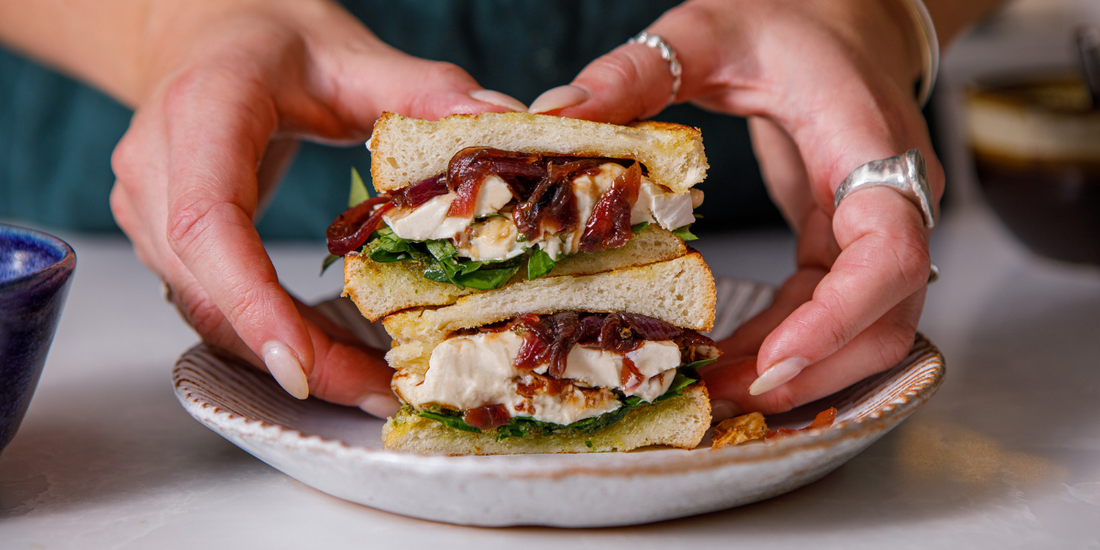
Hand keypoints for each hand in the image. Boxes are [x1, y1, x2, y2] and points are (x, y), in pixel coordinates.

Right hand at [109, 0, 524, 413]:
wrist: (208, 35)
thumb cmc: (276, 42)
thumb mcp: (356, 53)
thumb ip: (427, 90)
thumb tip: (501, 125)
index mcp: (201, 110)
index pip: (208, 221)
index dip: (251, 302)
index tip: (301, 370)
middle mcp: (156, 166)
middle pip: (208, 288)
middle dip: (294, 352)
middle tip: (377, 391)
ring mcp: (148, 208)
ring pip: (204, 310)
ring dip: (285, 355)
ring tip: (369, 383)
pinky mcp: (162, 237)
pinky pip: (209, 304)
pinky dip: (269, 337)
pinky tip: (329, 353)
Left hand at [530, 0, 941, 414]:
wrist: (843, 23)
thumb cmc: (786, 23)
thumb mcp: (708, 31)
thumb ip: (637, 70)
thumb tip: (557, 114)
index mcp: (867, 144)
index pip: (888, 250)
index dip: (840, 317)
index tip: (775, 358)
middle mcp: (892, 198)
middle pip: (889, 316)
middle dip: (814, 370)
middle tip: (725, 399)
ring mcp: (876, 229)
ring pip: (870, 331)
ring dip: (800, 373)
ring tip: (718, 397)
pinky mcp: (844, 246)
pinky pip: (831, 316)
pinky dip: (787, 348)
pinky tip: (732, 365)